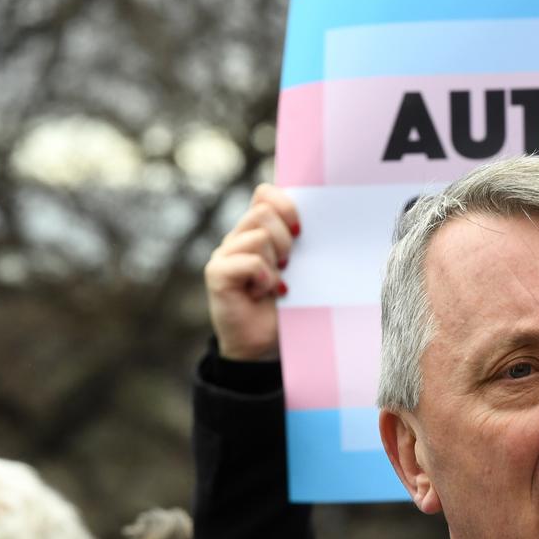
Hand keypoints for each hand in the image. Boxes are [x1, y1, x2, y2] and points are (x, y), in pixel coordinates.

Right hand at [204, 183, 299, 359]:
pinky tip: (264, 293)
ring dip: (275, 261)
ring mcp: (224, 254)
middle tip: (288, 264)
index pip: (265, 194)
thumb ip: (299, 242)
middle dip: (285, 238)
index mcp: (257, 230)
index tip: (301, 231)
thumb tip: (322, 220)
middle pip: (263, 212)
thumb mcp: (299, 268)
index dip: (285, 205)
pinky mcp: (216, 273)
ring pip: (258, 236)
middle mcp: (238, 237)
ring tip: (275, 282)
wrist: (264, 344)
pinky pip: (249, 261)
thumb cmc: (285, 304)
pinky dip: (264, 277)